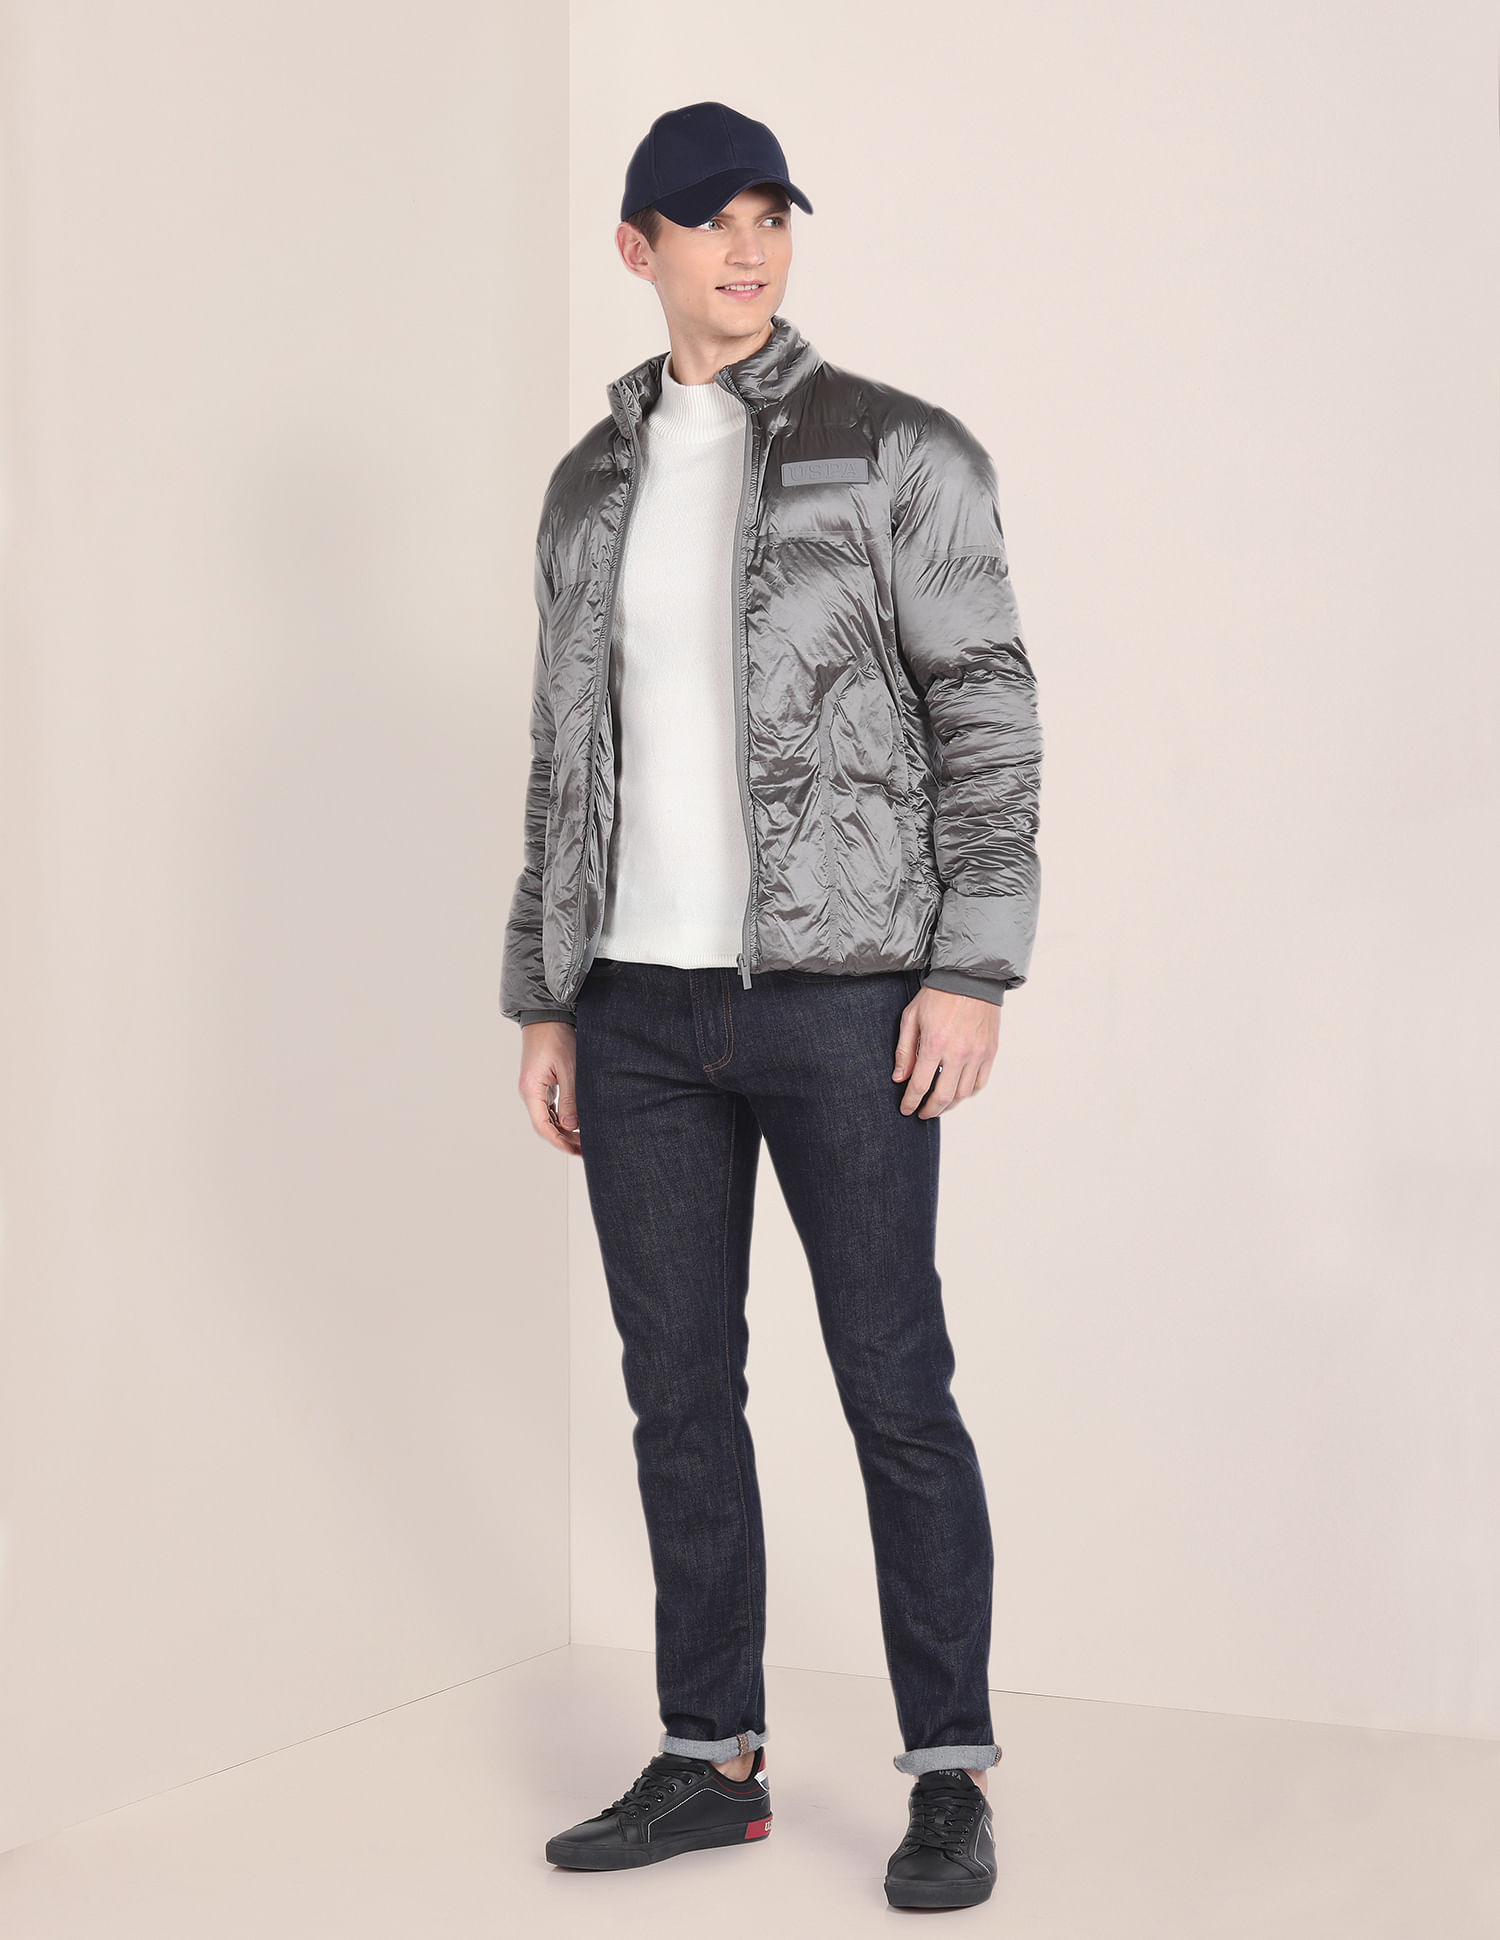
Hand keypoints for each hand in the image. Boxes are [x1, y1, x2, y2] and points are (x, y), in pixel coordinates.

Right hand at [518, 1020, 580, 1154]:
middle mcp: (529, 1092)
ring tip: (583, 1138)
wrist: (547, 1015)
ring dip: (563, 1129)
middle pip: (544, 1125)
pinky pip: (549, 1107)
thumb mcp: (568, 1068)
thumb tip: (570, 1125)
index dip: (559, 1142)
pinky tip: (575, 1122)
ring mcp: (534, 1088)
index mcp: (532, 1090)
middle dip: (563, 1139)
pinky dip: (561, 1117)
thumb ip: (570, 1098)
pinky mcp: (541, 1083)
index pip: (543, 1126)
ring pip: (547, 1118)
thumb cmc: (556, 1037)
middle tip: (584, 1148)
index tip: (576, 1151)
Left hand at [893, 985, 999, 1117]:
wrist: (970, 978)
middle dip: (930, 1110)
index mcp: (934, 1044)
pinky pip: (980, 1083)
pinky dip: (968, 1092)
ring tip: (939, 1104)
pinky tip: (958, 1091)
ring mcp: (977, 1054)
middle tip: (922, 1113)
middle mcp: (958, 1053)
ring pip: (963, 1094)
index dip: (910, 1102)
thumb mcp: (911, 1017)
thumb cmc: (938, 995)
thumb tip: (900, 1077)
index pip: (920, 1085)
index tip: (906, 1109)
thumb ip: (904, 1050)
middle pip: (943, 1097)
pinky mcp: (990, 1052)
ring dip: (949, 1104)